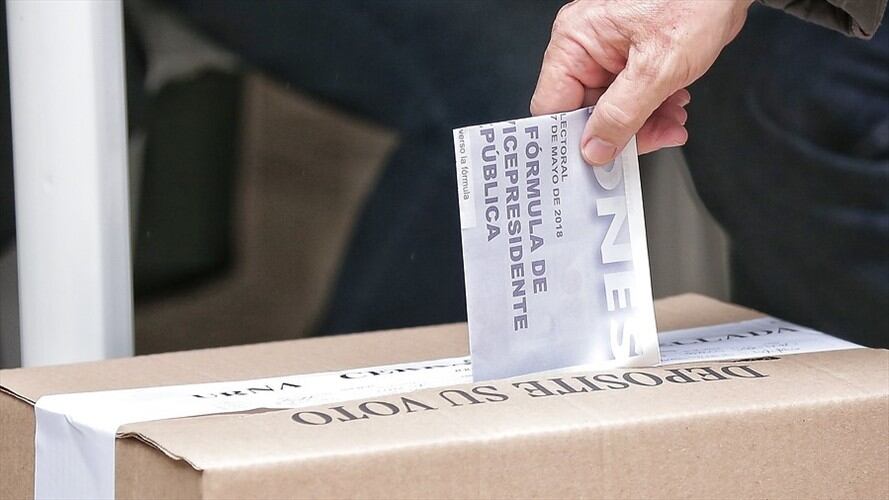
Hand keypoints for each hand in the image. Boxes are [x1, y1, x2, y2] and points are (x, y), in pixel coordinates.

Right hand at [531, 0, 752, 163]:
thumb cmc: (695, 2)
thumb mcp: (656, 69)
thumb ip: (621, 116)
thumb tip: (595, 149)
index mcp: (575, 42)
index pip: (553, 106)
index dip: (572, 139)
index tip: (595, 162)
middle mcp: (586, 46)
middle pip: (586, 112)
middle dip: (621, 132)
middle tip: (650, 142)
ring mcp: (609, 53)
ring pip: (612, 110)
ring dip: (643, 124)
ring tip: (671, 124)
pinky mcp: (632, 59)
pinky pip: (631, 98)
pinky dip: (653, 110)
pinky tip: (673, 109)